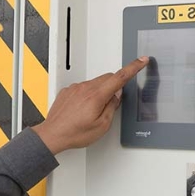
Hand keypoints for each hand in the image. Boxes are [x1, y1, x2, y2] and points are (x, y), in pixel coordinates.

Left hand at [32, 57, 148, 154]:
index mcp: (96, 96)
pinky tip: (82, 109)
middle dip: (114, 86)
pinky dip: (87, 95)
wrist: (52, 135)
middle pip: (108, 78)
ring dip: (100, 92)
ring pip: (95, 83)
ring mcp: (75, 88)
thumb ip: (112, 107)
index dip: (133, 68)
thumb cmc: (74, 133)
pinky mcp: (68, 91)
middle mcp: (85, 88)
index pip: (120, 77)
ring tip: (92, 112)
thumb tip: (116, 95)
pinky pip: (83, 87)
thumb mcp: (101, 126)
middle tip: (111, 104)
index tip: (142, 61)